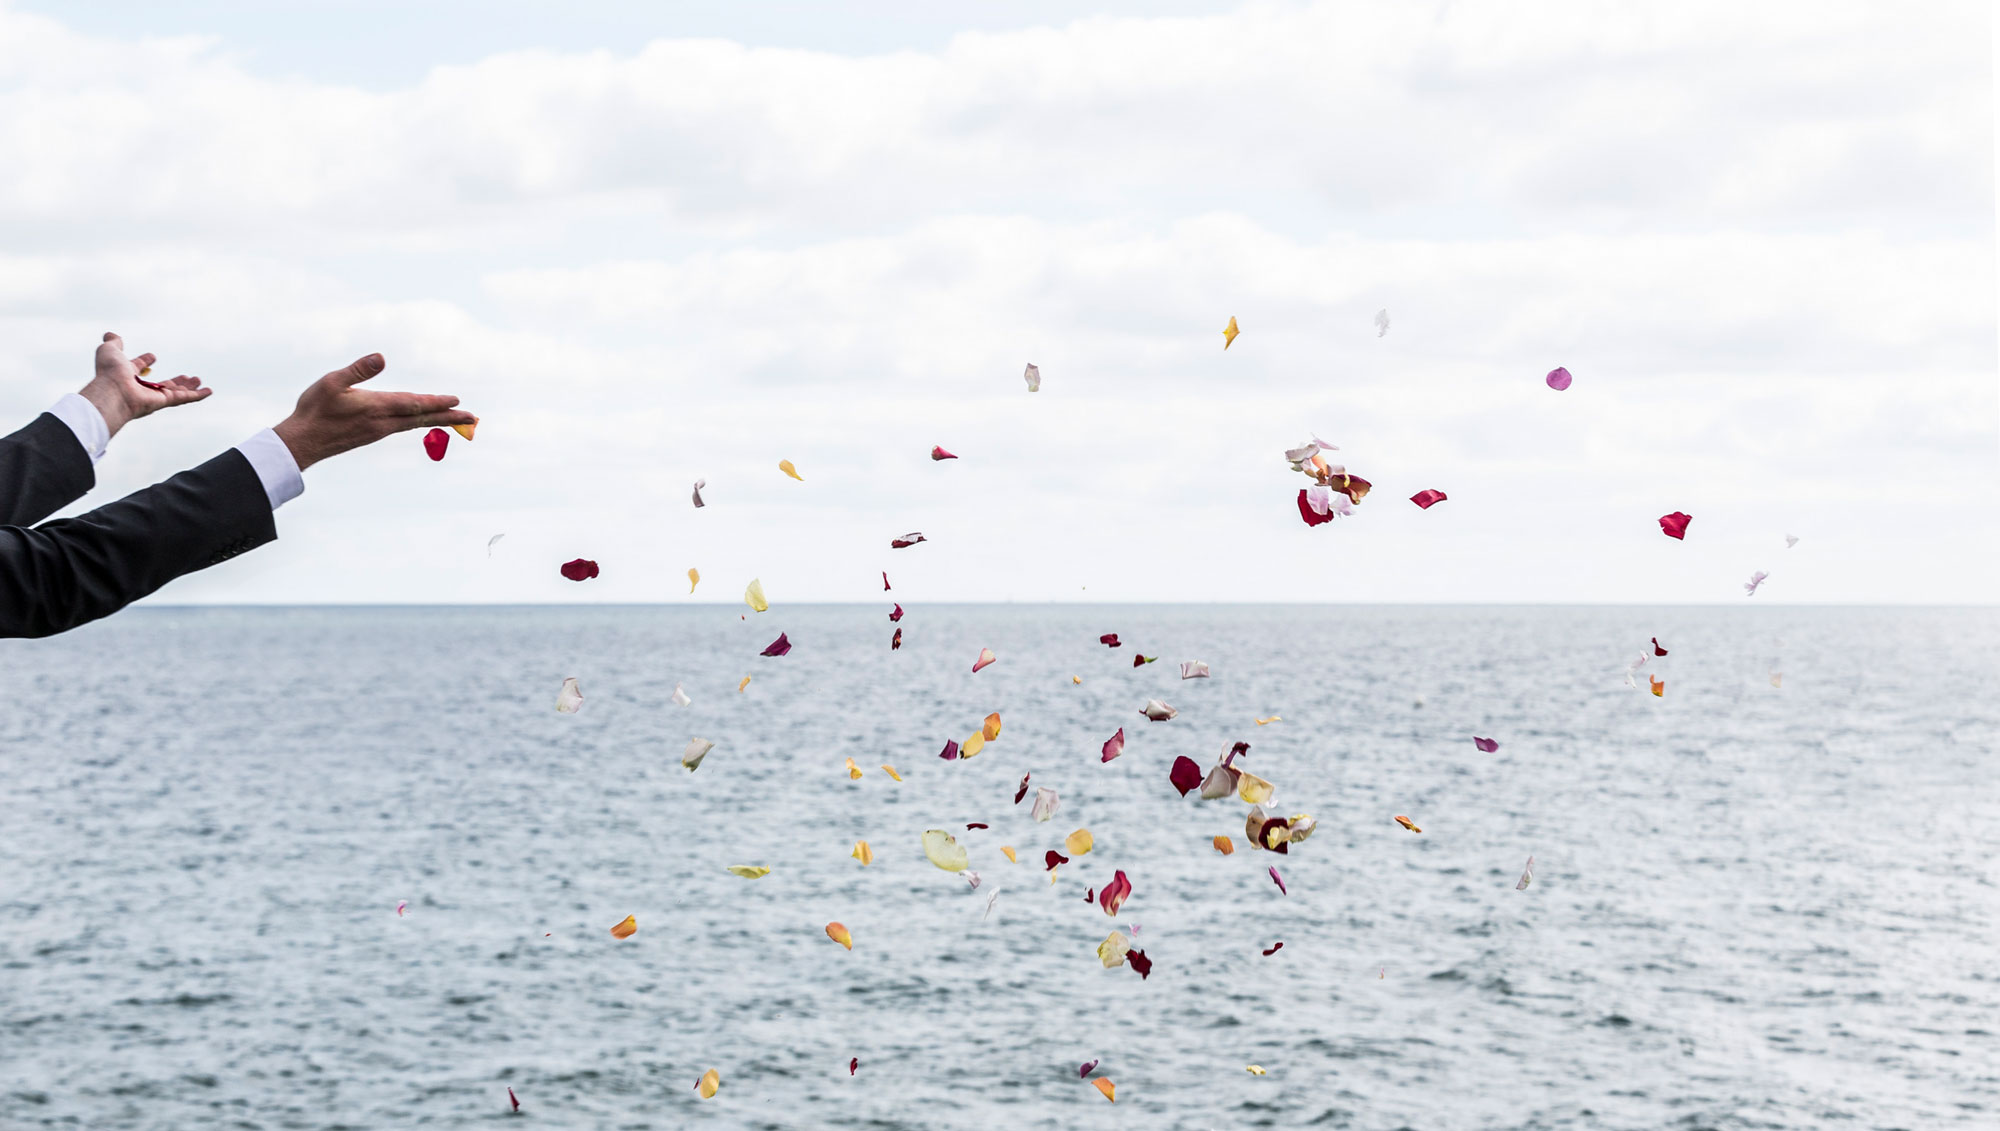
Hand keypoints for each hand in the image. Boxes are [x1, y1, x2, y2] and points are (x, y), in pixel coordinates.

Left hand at [78, 332, 211, 437]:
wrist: (113, 391)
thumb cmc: (109, 373)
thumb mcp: (109, 351)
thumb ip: (113, 343)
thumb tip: (110, 334)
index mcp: (127, 375)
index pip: (137, 368)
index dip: (144, 362)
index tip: (151, 357)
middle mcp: (141, 388)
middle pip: (161, 384)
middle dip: (174, 380)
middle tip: (184, 376)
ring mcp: (154, 397)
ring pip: (175, 391)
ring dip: (187, 386)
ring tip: (198, 380)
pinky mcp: (164, 402)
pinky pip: (184, 398)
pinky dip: (197, 395)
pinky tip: (208, 391)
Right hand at [272, 353, 475, 470]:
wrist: (301, 443)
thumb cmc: (314, 410)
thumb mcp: (332, 383)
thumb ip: (358, 370)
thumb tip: (381, 357)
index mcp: (377, 408)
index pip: (415, 404)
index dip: (437, 402)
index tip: (458, 401)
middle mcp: (383, 422)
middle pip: (422, 418)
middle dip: (448, 416)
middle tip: (473, 418)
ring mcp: (378, 430)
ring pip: (414, 424)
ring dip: (437, 420)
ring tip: (456, 418)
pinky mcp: (371, 435)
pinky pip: (403, 427)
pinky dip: (419, 423)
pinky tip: (420, 420)